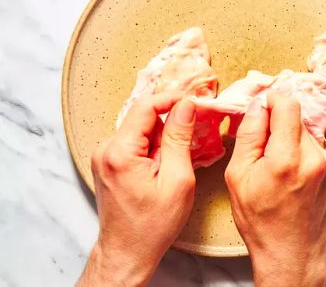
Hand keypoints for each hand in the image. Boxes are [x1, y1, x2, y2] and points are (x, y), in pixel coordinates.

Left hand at [78, 92, 196, 286]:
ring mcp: (103, 156)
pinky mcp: (107, 163)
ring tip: (179, 158)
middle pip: (143, 118)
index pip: (146, 106)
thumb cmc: (153, 224)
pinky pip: (134, 142)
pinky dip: (153, 147)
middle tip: (194, 133)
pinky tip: (165, 165)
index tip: (195, 103)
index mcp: (120, 152)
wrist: (127, 253)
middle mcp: (105, 149)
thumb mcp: (177, 179)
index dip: (173, 99)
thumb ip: (180, 137)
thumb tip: (186, 105)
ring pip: (140, 130)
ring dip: (162, 137)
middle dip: (170, 122)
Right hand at [225, 94, 325, 286]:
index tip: (265, 107)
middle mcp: (316, 159)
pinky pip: (320, 151)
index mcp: (287, 159)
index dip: (273, 101)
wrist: (291, 254)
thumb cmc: (261, 221)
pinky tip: (299, 180)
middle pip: (297, 121)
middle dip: (280, 130)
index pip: (288, 106)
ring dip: (295, 145)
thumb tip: (259, 105)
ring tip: (284, 173)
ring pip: (308, 136)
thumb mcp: (238, 176)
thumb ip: (249, 134)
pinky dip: (308, 158)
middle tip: (267, 154)